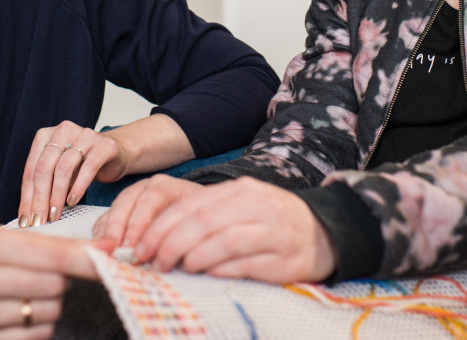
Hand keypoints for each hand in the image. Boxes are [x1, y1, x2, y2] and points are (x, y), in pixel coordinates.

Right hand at [0, 225, 97, 339]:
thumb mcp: (12, 237)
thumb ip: (57, 246)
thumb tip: (105, 253)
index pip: (52, 255)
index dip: (86, 259)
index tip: (111, 257)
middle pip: (54, 287)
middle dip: (62, 280)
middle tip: (48, 273)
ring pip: (47, 314)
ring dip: (50, 304)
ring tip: (29, 292)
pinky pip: (35, 337)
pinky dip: (38, 325)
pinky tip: (21, 312)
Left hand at [19, 121, 129, 226]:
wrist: (116, 153)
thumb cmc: (83, 165)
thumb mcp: (59, 171)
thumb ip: (45, 185)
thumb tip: (30, 213)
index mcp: (46, 135)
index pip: (31, 168)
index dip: (27, 196)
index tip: (26, 219)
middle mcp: (63, 131)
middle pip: (44, 167)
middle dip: (40, 198)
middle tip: (39, 220)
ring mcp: (85, 135)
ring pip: (64, 167)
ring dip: (57, 195)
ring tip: (55, 214)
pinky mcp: (104, 145)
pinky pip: (88, 167)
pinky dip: (78, 187)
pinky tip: (73, 200)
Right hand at [91, 175, 204, 248]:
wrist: (193, 217)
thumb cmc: (195, 226)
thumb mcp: (196, 228)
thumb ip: (181, 238)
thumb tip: (162, 257)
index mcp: (170, 187)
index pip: (153, 198)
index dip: (141, 223)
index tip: (134, 248)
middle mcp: (148, 187)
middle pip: (128, 201)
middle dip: (119, 228)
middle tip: (115, 251)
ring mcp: (132, 196)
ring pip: (115, 209)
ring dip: (108, 232)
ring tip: (106, 252)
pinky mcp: (120, 210)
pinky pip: (106, 217)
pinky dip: (101, 233)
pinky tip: (102, 248)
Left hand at [128, 177, 338, 282]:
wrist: (324, 233)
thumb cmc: (272, 221)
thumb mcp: (241, 207)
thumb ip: (207, 216)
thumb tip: (161, 236)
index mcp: (242, 190)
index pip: (193, 205)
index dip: (163, 226)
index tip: (142, 246)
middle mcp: (258, 206)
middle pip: (204, 222)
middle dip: (172, 243)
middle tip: (155, 261)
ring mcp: (274, 232)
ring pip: (224, 242)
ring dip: (194, 257)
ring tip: (179, 268)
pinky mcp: (285, 260)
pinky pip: (246, 265)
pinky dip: (221, 270)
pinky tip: (207, 275)